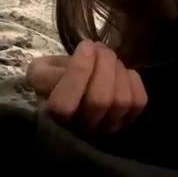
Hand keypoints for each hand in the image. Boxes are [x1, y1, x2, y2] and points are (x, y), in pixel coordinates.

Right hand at [25, 41, 147, 133]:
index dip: (78, 72)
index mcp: (52, 118)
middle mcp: (80, 130)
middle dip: (103, 64)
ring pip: (121, 101)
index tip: (85, 46)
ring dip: (117, 70)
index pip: (64, 105)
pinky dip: (133, 80)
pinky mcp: (127, 122)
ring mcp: (106, 129)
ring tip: (109, 58)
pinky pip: (138, 102)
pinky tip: (121, 73)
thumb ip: (47, 69)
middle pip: (99, 100)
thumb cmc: (56, 82)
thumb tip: (82, 57)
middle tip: (99, 47)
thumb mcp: (40, 72)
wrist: (74, 93)